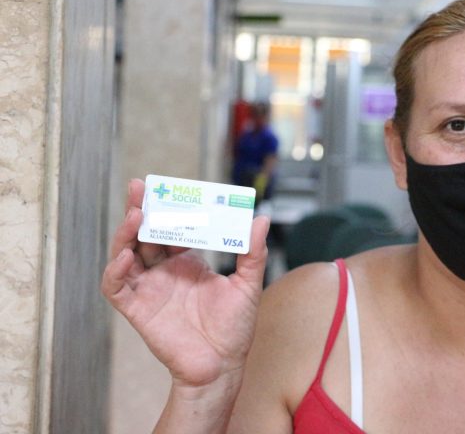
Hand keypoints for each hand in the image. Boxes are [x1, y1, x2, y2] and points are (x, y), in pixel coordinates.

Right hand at [102, 179, 269, 387]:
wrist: (222, 365)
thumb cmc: (235, 327)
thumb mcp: (248, 284)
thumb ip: (252, 252)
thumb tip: (260, 218)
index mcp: (188, 262)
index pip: (172, 228)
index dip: (168, 209)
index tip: (170, 189)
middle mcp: (165, 271)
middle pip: (145, 235)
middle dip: (140, 210)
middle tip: (140, 188)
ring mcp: (149, 289)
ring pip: (126, 254)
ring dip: (125, 234)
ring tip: (133, 215)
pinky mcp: (137, 309)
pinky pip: (117, 288)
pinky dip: (115, 272)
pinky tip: (125, 257)